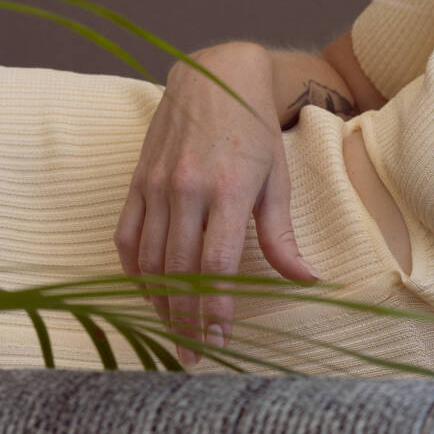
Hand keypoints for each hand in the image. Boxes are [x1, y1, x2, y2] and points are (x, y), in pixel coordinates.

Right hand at [114, 42, 314, 364]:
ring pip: (148, 260)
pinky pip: (126, 237)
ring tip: (172, 331)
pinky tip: (148, 292)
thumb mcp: (277, 180)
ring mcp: (155, 186)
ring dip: (158, 302)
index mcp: (228, 191)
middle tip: (192, 354)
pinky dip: (133, 271)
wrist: (215, 79)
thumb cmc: (254, 132)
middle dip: (185, 319)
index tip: (219, 342)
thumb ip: (283, 235)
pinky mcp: (135, 182)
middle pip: (178, 271)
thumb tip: (307, 280)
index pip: (215, 265)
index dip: (215, 309)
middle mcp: (186, 189)